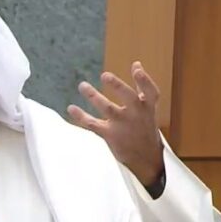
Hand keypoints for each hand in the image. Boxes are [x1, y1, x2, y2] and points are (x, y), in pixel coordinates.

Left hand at [67, 61, 163, 186]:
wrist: (145, 158)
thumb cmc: (144, 126)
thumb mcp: (148, 108)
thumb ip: (142, 87)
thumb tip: (137, 63)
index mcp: (147, 106)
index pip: (150, 92)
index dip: (144, 80)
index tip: (136, 68)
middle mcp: (136, 114)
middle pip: (128, 98)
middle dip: (117, 86)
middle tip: (104, 75)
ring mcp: (122, 125)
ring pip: (107, 108)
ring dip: (93, 96)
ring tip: (82, 85)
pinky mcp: (110, 135)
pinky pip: (93, 124)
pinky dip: (81, 116)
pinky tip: (71, 108)